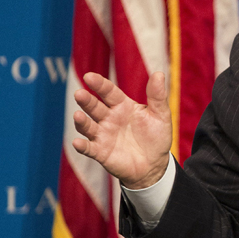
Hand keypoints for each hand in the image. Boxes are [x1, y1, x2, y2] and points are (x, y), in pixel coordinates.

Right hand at [72, 71, 172, 189]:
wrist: (155, 164)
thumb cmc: (157, 136)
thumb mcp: (161, 114)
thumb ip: (157, 95)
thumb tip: (159, 73)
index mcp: (123, 106)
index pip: (109, 92)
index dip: (99, 84)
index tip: (89, 76)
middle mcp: (109, 118)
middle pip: (95, 107)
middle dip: (86, 100)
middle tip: (79, 93)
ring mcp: (103, 135)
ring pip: (88, 126)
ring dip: (82, 121)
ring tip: (78, 115)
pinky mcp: (101, 152)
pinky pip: (89, 148)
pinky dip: (82, 146)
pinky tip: (77, 142)